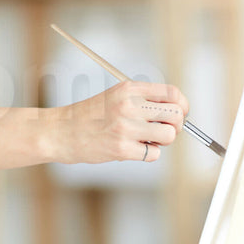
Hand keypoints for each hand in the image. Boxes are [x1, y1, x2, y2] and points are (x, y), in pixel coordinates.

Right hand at [54, 81, 188, 163]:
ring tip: (146, 140)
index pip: (172, 93)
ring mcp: (125, 128)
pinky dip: (148, 154)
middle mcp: (128, 105)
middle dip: (175, 126)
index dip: (182, 105)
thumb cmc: (89, 116)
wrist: (61, 132)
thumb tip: (176, 113)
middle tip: (162, 130)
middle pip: (176, 115)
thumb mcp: (115, 96)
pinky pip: (154, 154)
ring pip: (169, 136)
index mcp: (129, 89)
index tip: (179, 113)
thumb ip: (143, 100)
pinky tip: (132, 149)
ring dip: (162, 141)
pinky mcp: (121, 149)